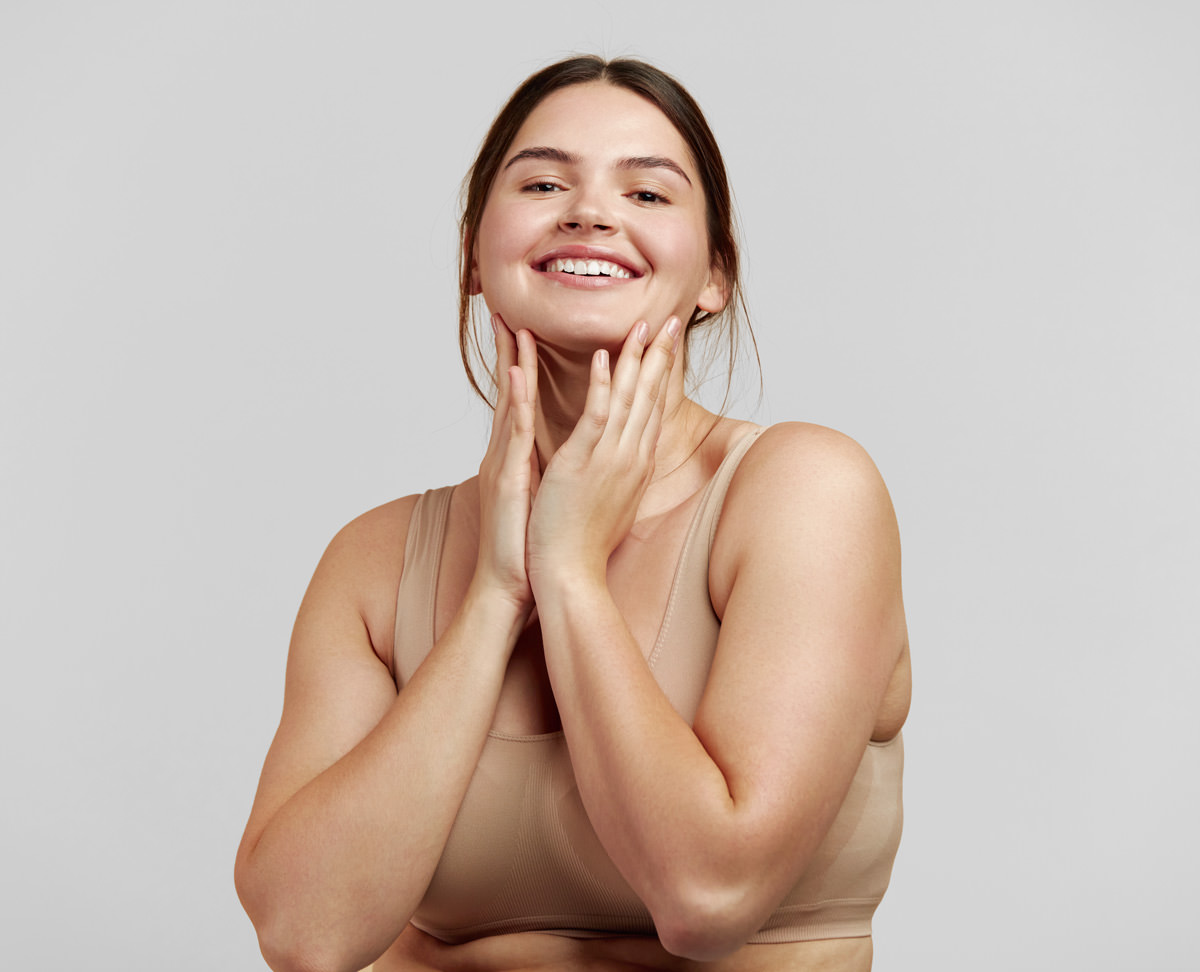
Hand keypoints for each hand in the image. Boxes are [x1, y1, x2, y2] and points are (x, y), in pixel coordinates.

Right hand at [472, 314, 539, 618]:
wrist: (507, 588)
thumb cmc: (526, 548)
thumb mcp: (537, 500)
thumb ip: (541, 473)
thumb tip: (555, 457)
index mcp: (516, 458)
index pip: (522, 402)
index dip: (523, 366)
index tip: (525, 331)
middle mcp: (507, 455)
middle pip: (511, 394)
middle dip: (511, 352)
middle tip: (507, 311)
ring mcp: (505, 465)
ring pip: (511, 404)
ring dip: (512, 364)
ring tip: (512, 325)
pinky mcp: (509, 479)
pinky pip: (515, 435)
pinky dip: (516, 403)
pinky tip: (516, 376)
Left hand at [527, 316, 681, 589]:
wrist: (569, 573)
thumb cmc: (584, 543)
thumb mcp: (612, 502)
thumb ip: (621, 476)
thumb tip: (628, 462)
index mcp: (636, 465)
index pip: (655, 410)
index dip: (664, 375)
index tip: (670, 346)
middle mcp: (631, 458)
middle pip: (651, 398)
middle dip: (661, 357)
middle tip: (673, 321)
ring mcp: (609, 459)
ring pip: (628, 400)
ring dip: (635, 359)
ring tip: (642, 324)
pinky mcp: (582, 463)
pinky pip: (596, 416)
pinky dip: (602, 386)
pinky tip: (604, 357)